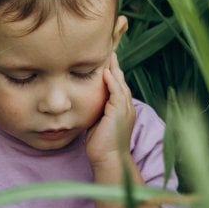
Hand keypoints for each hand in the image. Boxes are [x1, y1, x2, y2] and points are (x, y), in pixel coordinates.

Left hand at [85, 52, 135, 169]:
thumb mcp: (97, 122)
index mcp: (120, 107)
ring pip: (120, 83)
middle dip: (113, 65)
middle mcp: (125, 106)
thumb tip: (83, 100)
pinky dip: (112, 82)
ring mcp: (124, 109)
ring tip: (108, 54)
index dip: (110, 71)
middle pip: (120, 79)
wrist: (108, 159)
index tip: (102, 58)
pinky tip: (106, 72)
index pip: (116, 84)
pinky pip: (117, 93)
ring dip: (114, 68)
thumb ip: (95, 109)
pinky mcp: (119, 113)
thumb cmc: (100, 144)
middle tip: (107, 49)